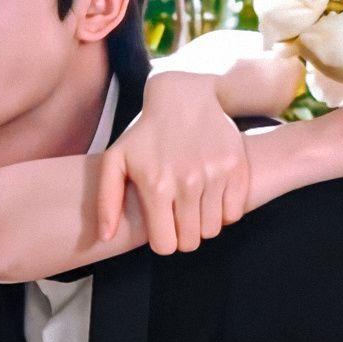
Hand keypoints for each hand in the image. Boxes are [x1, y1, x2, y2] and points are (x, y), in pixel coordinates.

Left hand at [96, 70, 250, 251]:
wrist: (183, 96)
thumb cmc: (146, 133)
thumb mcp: (116, 160)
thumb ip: (106, 201)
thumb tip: (105, 238)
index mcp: (156, 186)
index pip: (165, 245)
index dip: (163, 241)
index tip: (163, 228)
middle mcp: (187, 182)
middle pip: (191, 242)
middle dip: (183, 237)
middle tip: (179, 218)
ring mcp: (215, 175)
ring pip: (212, 230)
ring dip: (203, 224)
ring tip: (193, 206)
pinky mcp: (237, 168)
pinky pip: (234, 213)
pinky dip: (224, 211)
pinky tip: (211, 196)